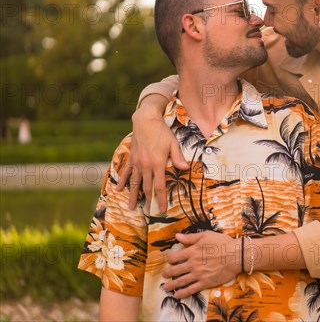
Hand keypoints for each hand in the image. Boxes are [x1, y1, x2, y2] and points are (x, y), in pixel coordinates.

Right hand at [115, 95, 187, 212]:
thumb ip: (177, 157)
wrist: (146, 120)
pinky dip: (122, 181)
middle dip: (149, 202)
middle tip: (150, 214)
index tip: (163, 210)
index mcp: (158, 164)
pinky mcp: (131, 158)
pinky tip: (118, 190)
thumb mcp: (173, 144)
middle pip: (147, 188)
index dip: (161, 200)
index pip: (160, 186)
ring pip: (135, 183)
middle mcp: (146, 166)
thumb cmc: (162, 132)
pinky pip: (126, 172)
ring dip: (133, 196)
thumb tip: (185, 168)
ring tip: (132, 208)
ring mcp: (137, 163)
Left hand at [162, 231, 240, 297]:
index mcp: (192, 251)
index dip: (169, 259)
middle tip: (164, 275)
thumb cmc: (222, 243)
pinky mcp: (205, 283)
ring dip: (171, 285)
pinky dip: (182, 293)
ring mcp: (198, 274)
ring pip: (180, 281)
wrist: (236, 255)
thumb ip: (190, 237)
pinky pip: (191, 290)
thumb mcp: (206, 235)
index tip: (169, 260)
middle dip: (167, 273)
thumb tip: (177, 236)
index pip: (174, 257)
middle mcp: (192, 264)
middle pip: (175, 270)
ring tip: (165, 288)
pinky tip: (177, 295)